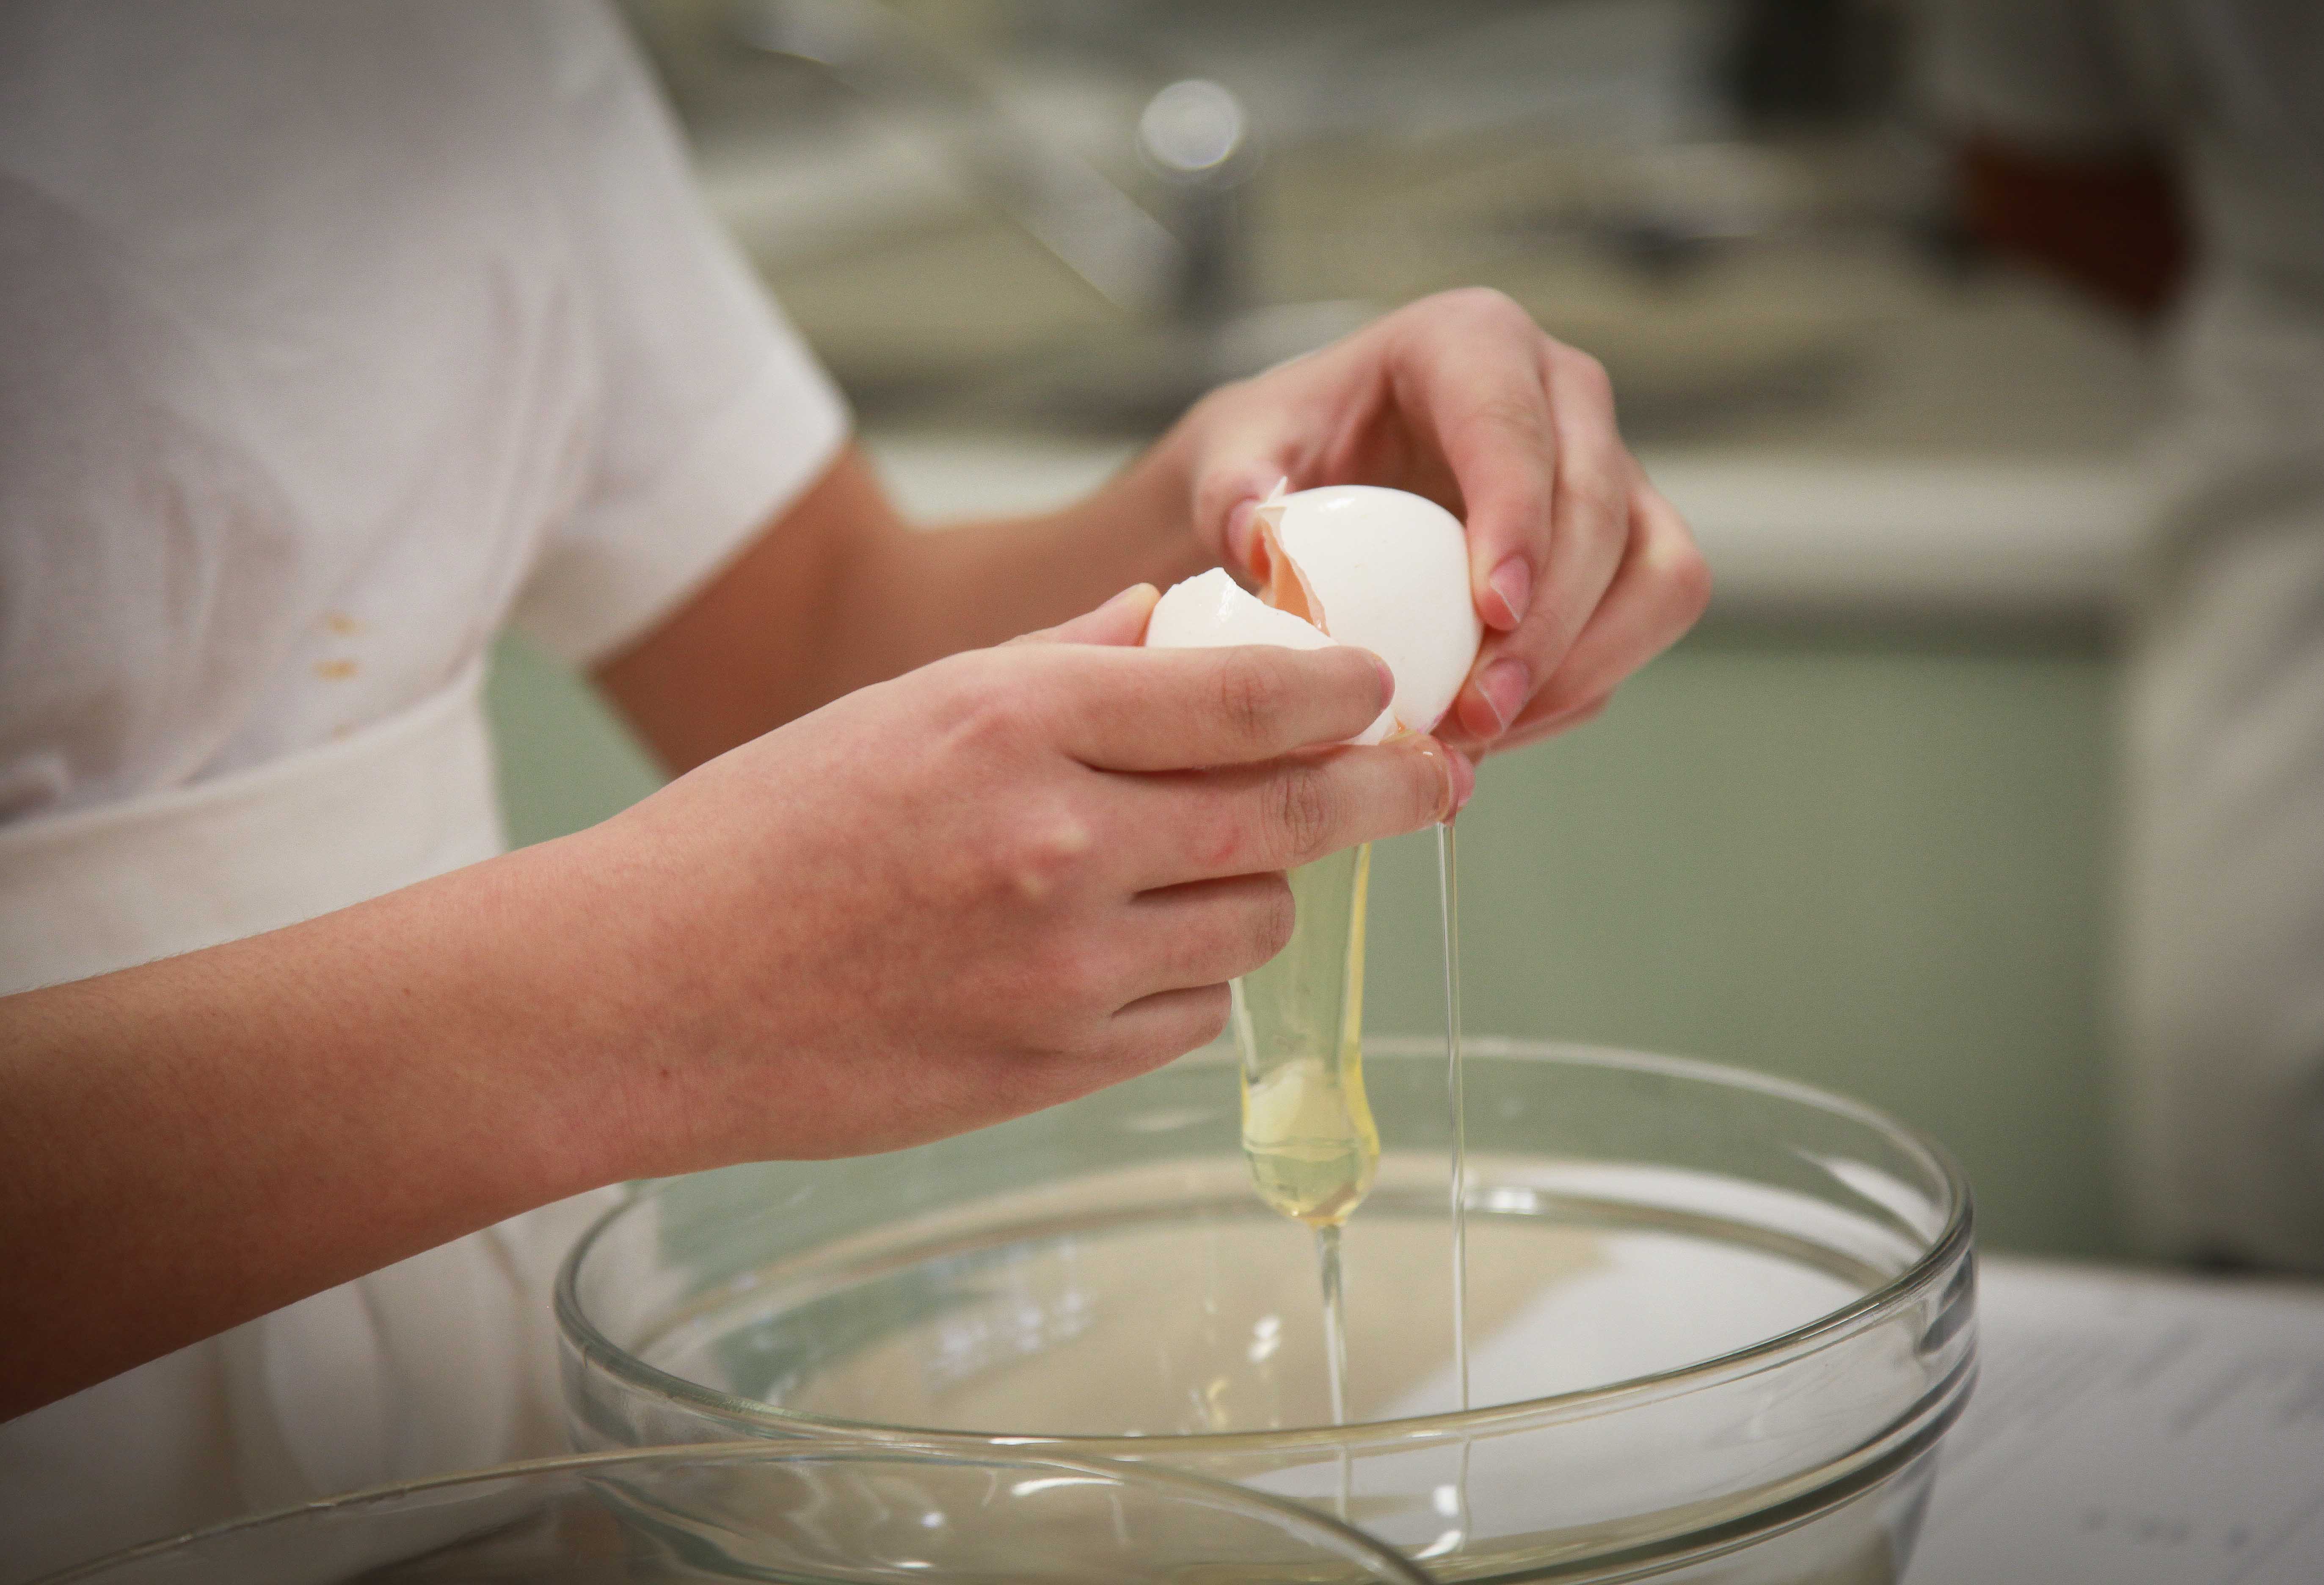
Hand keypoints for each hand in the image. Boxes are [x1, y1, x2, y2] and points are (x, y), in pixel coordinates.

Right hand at [570, 586, 1466, 1170]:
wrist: (650, 992)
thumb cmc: (765, 830)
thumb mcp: (907, 707)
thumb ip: (1060, 665)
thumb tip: (1175, 620)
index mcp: (1016, 726)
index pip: (1245, 696)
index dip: (1344, 691)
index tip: (1386, 688)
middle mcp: (1058, 845)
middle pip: (1291, 814)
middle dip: (1385, 790)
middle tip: (1434, 777)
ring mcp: (1062, 971)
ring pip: (1254, 924)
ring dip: (1260, 888)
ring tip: (1206, 864)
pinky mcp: (1051, 1069)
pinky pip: (1189, 1018)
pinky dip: (1185, 980)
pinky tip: (1123, 951)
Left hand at [1168, 289, 1710, 754]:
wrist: (1316, 480)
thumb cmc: (1281, 453)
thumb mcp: (1234, 457)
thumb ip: (1232, 491)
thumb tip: (1256, 545)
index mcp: (1472, 343)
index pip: (1515, 428)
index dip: (1519, 520)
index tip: (1492, 611)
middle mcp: (1562, 394)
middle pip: (1600, 506)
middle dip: (1552, 621)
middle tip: (1475, 711)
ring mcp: (1609, 468)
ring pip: (1658, 571)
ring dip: (1586, 662)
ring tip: (1486, 731)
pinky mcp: (1627, 543)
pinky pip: (1642, 621)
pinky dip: (1580, 684)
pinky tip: (1501, 726)